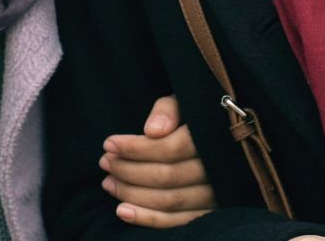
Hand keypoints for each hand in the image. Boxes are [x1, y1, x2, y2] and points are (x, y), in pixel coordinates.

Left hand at [100, 94, 215, 226]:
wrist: (219, 141)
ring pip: (168, 201)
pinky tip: (121, 211)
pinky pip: (177, 222)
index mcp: (213, 137)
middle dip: (128, 170)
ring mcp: (215, 194)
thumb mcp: (184, 102)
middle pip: (166, 176)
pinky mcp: (209, 213)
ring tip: (108, 182)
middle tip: (105, 162)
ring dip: (132, 194)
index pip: (170, 148)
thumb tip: (151, 131)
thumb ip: (168, 109)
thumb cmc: (195, 118)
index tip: (109, 144)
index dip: (136, 148)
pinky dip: (147, 219)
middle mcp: (218, 169)